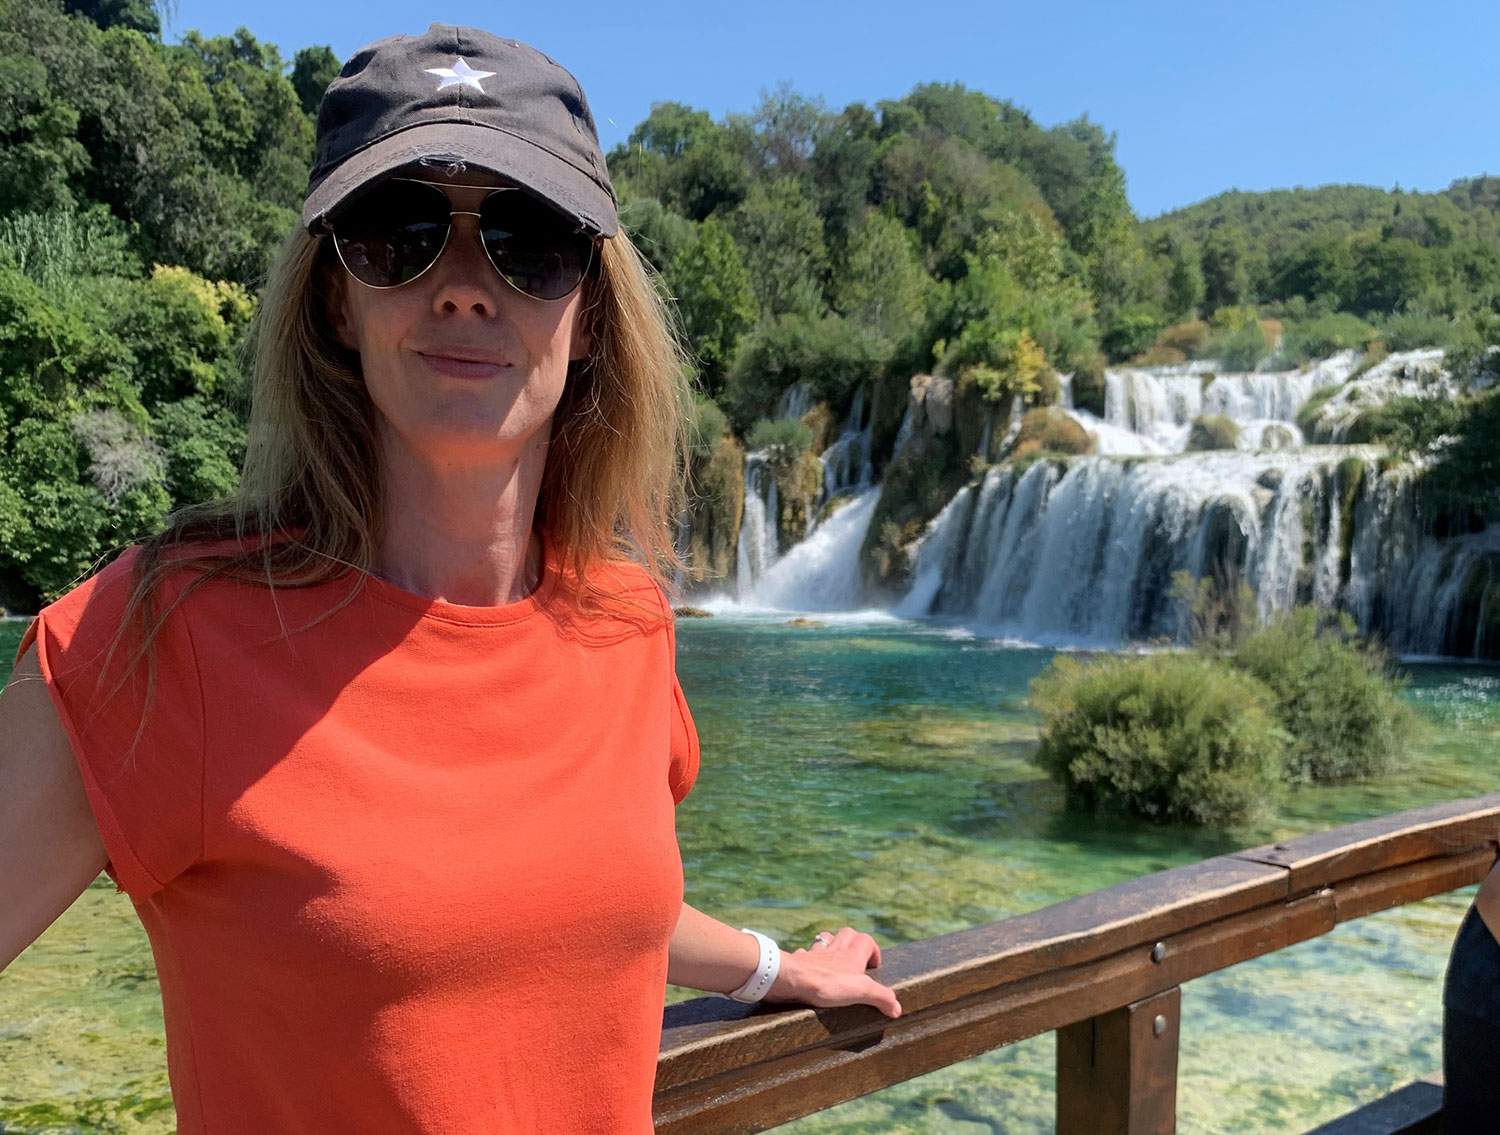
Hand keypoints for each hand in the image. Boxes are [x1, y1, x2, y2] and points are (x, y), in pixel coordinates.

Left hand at [762, 927, 902, 1018]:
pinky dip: (808, 958)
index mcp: (851, 954)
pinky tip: (809, 970)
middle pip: (847, 933)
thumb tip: (897, 1008)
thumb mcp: (861, 991)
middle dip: (853, 942)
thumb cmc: (827, 983)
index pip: (866, 940)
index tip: (875, 967)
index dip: (873, 950)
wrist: (792, 979)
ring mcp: (815, 954)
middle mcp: (834, 949)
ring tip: (834, 961)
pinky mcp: (799, 962)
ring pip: (825, 939)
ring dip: (831, 945)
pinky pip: (804, 954)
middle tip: (856, 961)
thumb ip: (881, 997)